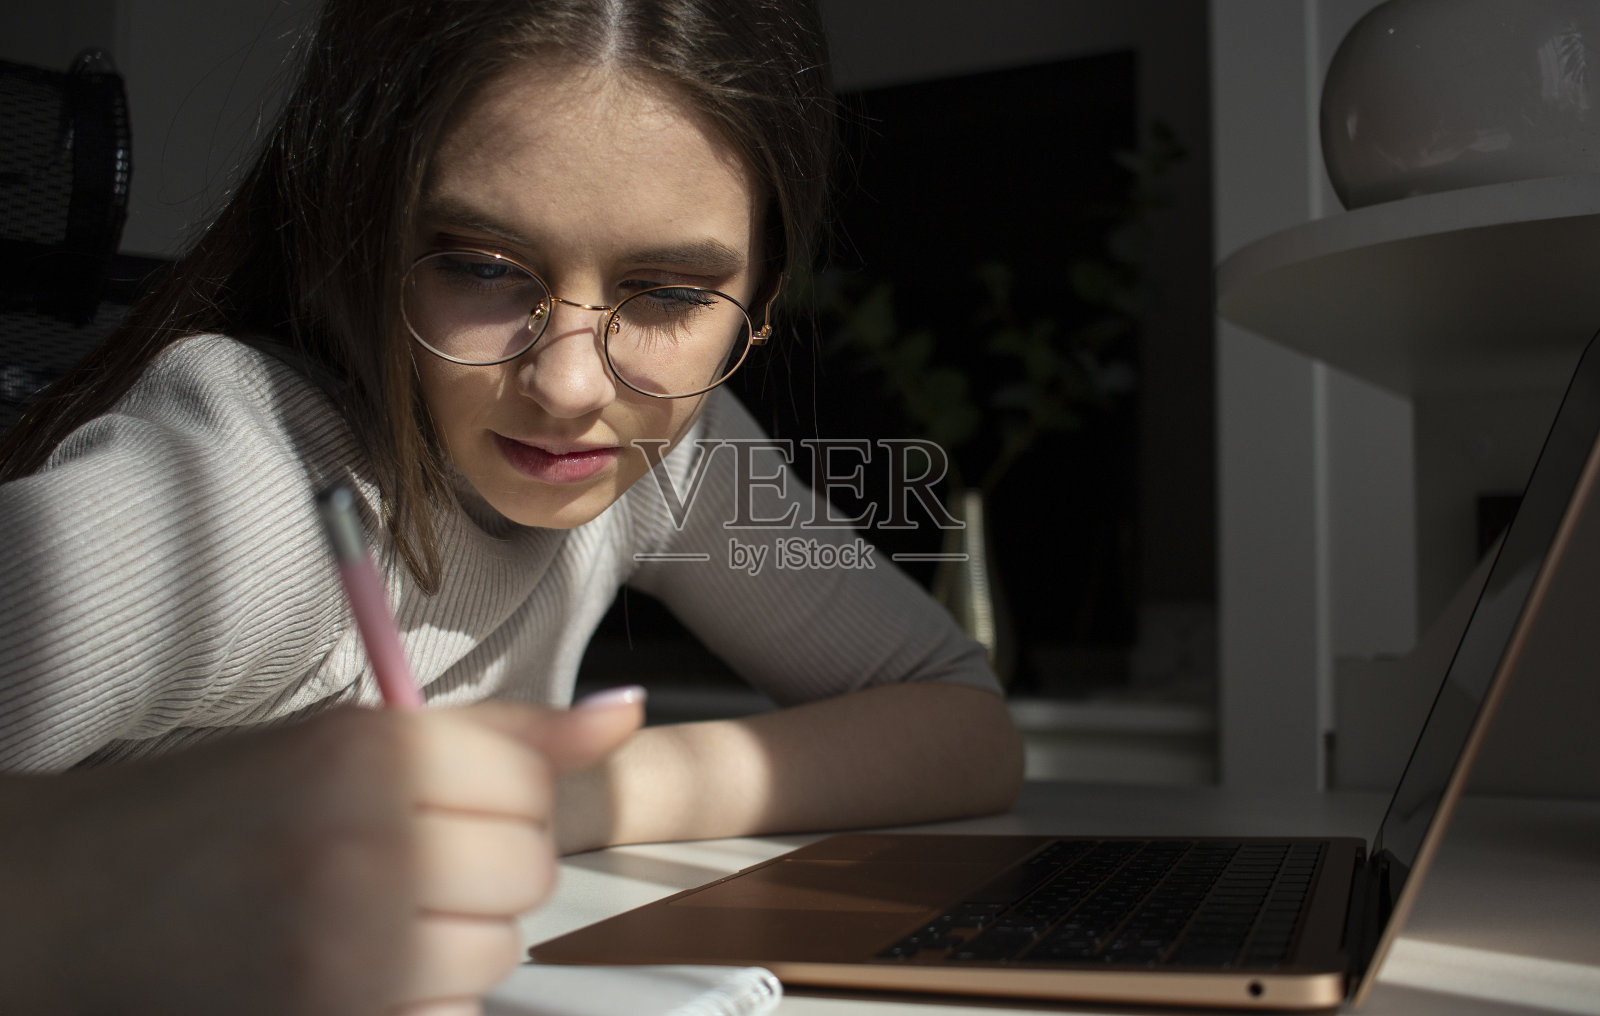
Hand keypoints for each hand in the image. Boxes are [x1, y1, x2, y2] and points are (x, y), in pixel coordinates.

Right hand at [0, 693, 642, 1015]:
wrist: (80, 897)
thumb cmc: (223, 806)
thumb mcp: (351, 740)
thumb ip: (500, 734)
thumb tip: (625, 712)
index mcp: (369, 753)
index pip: (532, 787)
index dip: (501, 799)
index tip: (448, 804)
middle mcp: (365, 847)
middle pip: (527, 872)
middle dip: (483, 867)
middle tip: (405, 859)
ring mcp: (347, 950)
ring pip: (497, 951)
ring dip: (457, 937)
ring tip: (375, 915)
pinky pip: (452, 1014)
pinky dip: (425, 997)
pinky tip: (365, 968)